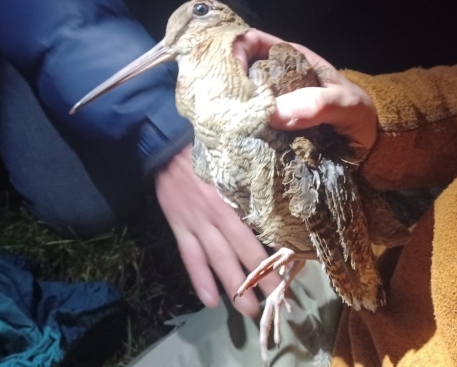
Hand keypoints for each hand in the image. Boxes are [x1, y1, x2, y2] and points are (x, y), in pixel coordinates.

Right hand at [155, 144, 280, 317]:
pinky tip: (210, 301)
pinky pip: (190, 257)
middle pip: (243, 251)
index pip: (259, 231)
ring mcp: (197, 223)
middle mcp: (218, 215)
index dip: (274, 253)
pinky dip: (199, 279)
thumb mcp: (234, 161)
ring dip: (234, 286)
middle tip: (277, 302)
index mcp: (235, 198)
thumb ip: (251, 181)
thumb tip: (280, 193)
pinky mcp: (180, 227)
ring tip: (249, 310)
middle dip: (261, 278)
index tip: (291, 272)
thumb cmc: (205, 151)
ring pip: (218, 260)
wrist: (165, 146)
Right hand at [233, 29, 378, 149]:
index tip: (229, 76)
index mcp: (291, 59)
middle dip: (229, 87)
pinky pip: (249, 128)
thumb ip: (318, 104)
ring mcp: (272, 106)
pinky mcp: (271, 131)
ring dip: (233, 114)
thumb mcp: (346, 104)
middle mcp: (276, 80)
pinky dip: (242, 133)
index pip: (251, 42)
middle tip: (224, 107)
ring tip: (228, 127)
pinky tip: (236, 141)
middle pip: (239, 74)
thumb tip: (274, 114)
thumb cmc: (360, 117)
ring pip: (241, 103)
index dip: (235, 52)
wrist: (371, 149)